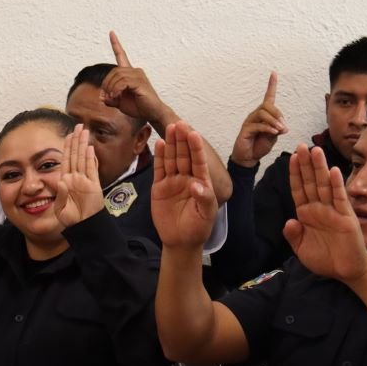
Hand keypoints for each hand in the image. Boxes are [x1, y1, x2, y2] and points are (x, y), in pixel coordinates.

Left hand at [54, 125, 102, 226]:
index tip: (68, 134)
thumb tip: (62, 180)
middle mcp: (76, 178)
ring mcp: (85, 181)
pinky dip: (91, 158)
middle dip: (76, 140)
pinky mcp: (94, 185)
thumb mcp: (61, 208)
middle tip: (78, 125)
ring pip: (83, 158)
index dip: (67, 146)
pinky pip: (92, 169)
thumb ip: (61, 194)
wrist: (84, 227)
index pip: (66, 160)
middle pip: (75, 155)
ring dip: (83, 144)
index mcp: (66, 181)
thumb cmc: (72, 220)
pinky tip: (90, 148)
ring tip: (84, 131)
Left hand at [101, 31, 171, 123]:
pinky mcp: (140, 82)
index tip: (111, 33)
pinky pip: (123, 82)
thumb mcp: (120, 103)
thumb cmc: (139, 107)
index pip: (122, 55)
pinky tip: (117, 96)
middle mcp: (135, 71)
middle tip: (106, 97)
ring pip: (117, 76)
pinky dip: (116, 89)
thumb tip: (102, 96)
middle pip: (114, 71)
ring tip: (112, 98)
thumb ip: (110, 98)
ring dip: (111, 88)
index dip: (116, 44)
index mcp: (130, 73)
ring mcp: (138, 75)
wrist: (153, 113)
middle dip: (106, 84)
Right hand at [151, 121, 217, 247]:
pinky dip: (160, 157)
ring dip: (172, 144)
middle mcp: (187, 178)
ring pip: (172, 159)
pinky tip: (160, 144)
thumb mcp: (206, 214)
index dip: (196, 147)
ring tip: (170, 128)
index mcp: (201, 182)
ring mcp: (173, 182)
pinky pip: (159, 169)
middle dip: (183, 140)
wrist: (180, 241)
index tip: (193, 134)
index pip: (199, 161)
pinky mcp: (160, 187)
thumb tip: (195, 183)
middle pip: (184, 156)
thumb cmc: (198, 228)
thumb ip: (203, 197)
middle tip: (180, 124)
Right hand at [230, 72, 287, 167]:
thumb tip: (283, 127)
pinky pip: (258, 125)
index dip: (271, 85)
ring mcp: (249, 121)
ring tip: (279, 130)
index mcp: (264, 114)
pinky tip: (273, 132)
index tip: (274, 73)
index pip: (268, 97)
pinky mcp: (245, 129)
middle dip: (277, 113)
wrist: (249, 158)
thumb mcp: (273, 137)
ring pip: (262, 113)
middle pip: (267, 105)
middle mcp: (255, 115)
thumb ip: (278, 130)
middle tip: (283, 125)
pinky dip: (267, 128)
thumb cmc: (260, 146)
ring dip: (274, 121)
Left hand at [283, 144, 366, 281]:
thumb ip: (293, 235)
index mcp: (307, 214)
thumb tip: (289, 221)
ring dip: (320, 168)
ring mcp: (333, 210)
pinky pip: (340, 198)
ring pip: (325, 185)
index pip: (299, 189)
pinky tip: (333, 171)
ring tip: (315, 151)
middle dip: (305, 164)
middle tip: (300, 145)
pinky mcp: (346, 217)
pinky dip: (337, 185)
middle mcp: (320, 208)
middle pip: (311, 182)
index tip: (291, 157)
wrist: (347, 270)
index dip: (295, 174)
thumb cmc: (325, 258)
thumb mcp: (301, 249)